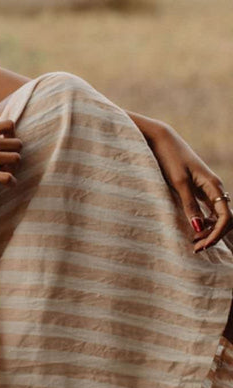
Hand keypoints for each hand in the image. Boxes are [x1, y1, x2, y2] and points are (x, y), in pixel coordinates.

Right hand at [0, 120, 22, 190]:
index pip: (8, 125)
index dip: (12, 136)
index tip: (6, 146)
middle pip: (16, 143)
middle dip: (15, 153)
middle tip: (7, 163)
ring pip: (15, 159)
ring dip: (14, 168)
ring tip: (5, 174)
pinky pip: (7, 178)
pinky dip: (12, 182)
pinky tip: (8, 185)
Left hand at [144, 121, 229, 252]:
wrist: (160, 139)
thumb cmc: (169, 157)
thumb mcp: (178, 182)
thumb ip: (189, 204)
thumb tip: (199, 228)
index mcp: (214, 186)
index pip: (226, 217)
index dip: (217, 234)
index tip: (200, 244)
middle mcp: (214, 188)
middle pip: (224, 218)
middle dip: (213, 235)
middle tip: (195, 247)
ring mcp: (207, 188)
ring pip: (216, 215)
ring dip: (208, 229)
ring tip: (192, 242)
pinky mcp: (197, 188)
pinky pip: (207, 209)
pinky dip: (203, 221)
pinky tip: (191, 228)